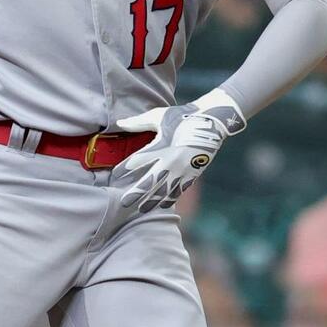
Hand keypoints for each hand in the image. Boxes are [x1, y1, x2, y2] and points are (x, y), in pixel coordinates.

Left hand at [113, 89, 244, 212]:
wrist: (212, 121)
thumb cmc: (182, 116)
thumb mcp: (159, 116)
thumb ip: (138, 122)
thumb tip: (119, 123)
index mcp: (161, 146)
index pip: (138, 160)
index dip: (125, 168)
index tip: (115, 175)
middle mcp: (171, 160)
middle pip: (150, 181)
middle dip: (136, 193)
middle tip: (124, 202)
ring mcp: (183, 169)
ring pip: (165, 190)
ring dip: (152, 200)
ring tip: (141, 209)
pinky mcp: (194, 173)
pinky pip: (180, 190)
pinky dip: (170, 198)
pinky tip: (162, 205)